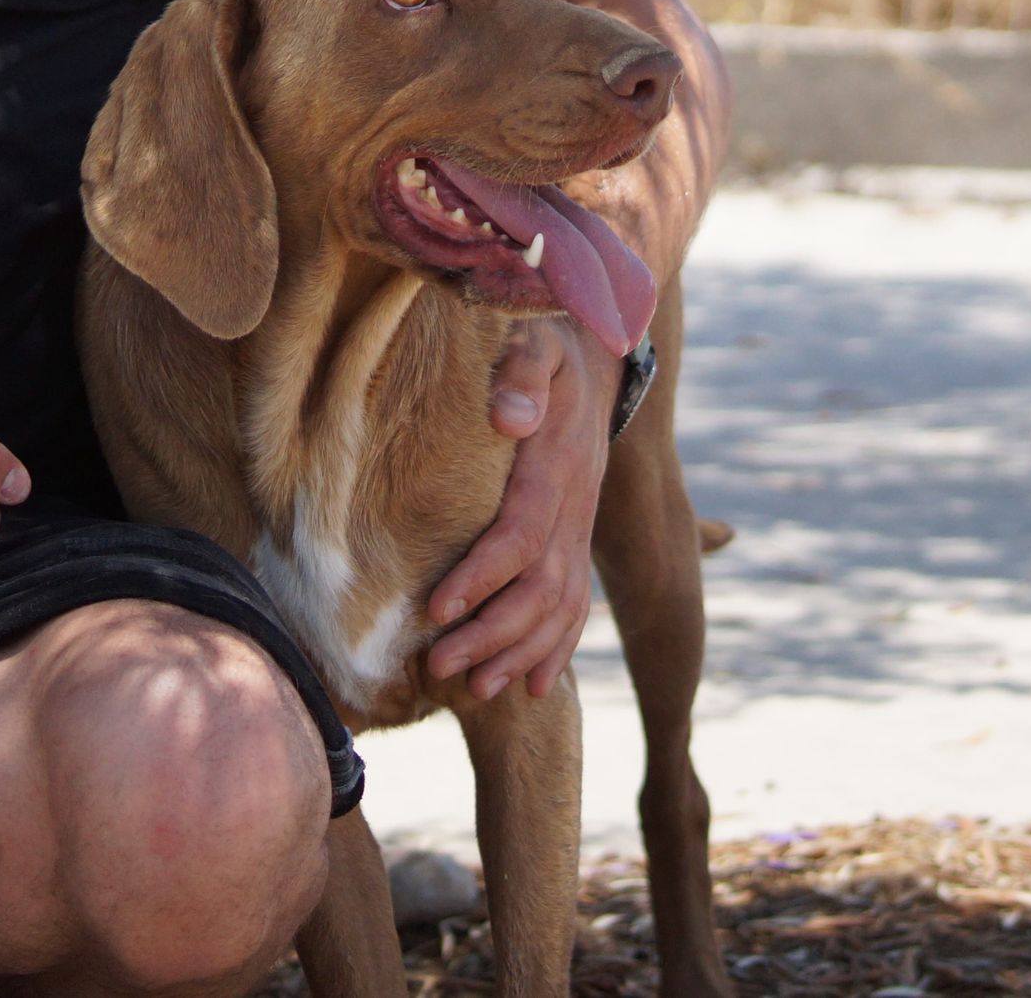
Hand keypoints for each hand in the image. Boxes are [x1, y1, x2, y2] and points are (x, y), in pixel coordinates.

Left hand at [426, 317, 618, 699]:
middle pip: (538, 588)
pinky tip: (532, 687)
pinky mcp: (577, 537)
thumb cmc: (541, 343)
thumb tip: (509, 416)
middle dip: (490, 635)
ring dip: (518, 653)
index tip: (438, 607)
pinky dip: (557, 650)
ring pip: (559, 607)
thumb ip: (521, 372)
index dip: (481, 575)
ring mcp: (579, 526)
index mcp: (553, 465)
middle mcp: (573, 505)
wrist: (592, 356)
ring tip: (473, 690)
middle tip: (438, 668)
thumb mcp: (533, 340)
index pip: (520, 534)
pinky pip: (577, 605)